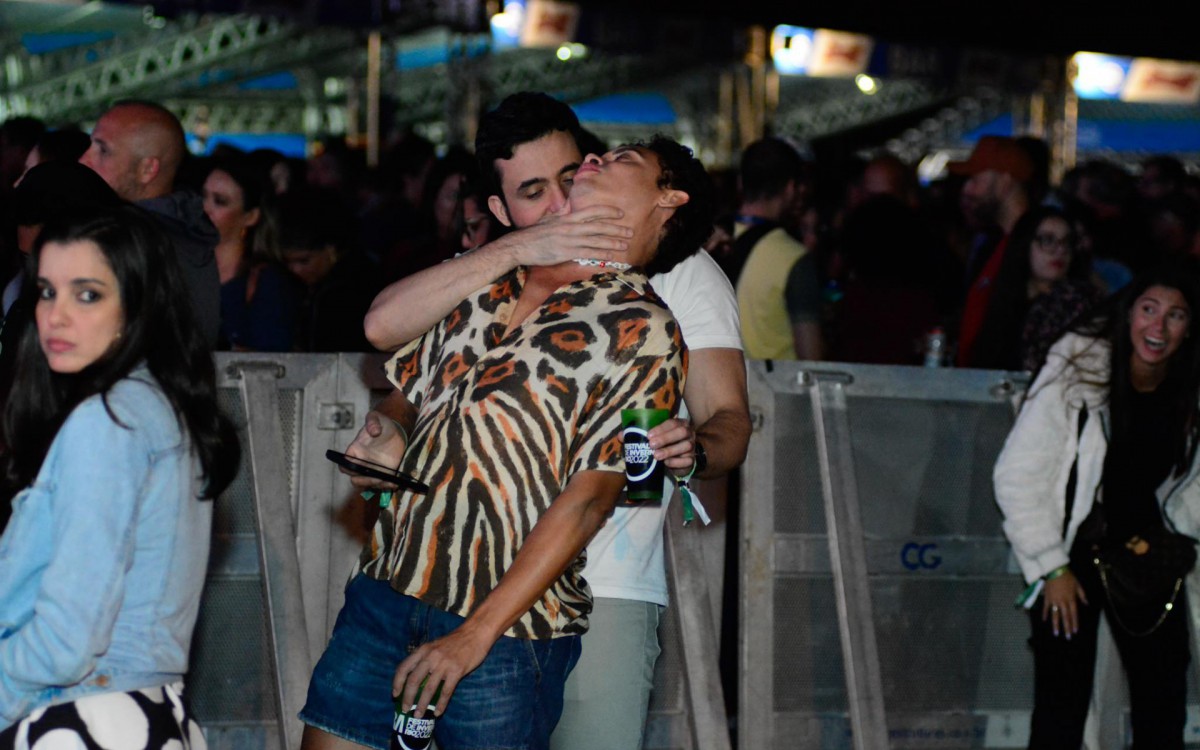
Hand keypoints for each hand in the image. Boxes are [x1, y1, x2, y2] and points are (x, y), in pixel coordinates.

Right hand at [342, 411, 406, 490]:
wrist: (396, 432)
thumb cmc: (383, 424)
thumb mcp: (377, 418)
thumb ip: (373, 421)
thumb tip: (374, 431)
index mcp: (355, 450)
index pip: (344, 464)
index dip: (348, 468)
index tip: (359, 468)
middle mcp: (361, 462)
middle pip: (355, 479)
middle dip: (364, 481)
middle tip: (377, 478)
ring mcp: (372, 470)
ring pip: (368, 484)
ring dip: (377, 485)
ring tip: (389, 482)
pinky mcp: (383, 474)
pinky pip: (381, 485)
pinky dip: (387, 486)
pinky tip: (395, 483)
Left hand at [392, 623, 494, 717]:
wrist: (475, 633)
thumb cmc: (455, 641)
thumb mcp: (434, 645)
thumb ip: (425, 658)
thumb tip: (415, 679)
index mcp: (423, 650)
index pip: (404, 667)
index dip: (397, 682)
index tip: (395, 694)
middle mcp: (431, 657)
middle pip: (414, 680)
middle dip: (407, 697)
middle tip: (405, 709)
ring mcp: (444, 664)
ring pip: (429, 689)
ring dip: (422, 704)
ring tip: (419, 715)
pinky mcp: (456, 671)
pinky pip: (446, 692)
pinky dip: (441, 704)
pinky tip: (438, 712)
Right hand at [498, 205, 632, 266]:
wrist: (520, 246)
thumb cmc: (534, 234)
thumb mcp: (550, 220)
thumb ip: (563, 215)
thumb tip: (572, 209)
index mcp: (567, 217)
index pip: (592, 211)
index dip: (607, 211)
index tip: (620, 213)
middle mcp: (570, 226)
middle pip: (598, 226)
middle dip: (616, 228)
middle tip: (630, 231)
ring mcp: (569, 240)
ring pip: (596, 240)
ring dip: (612, 242)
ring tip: (625, 245)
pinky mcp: (566, 252)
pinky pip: (587, 253)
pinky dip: (600, 254)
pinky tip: (610, 256)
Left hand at [647, 418, 696, 475]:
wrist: (676, 461)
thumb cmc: (666, 445)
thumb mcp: (661, 437)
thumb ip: (655, 435)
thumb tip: (640, 436)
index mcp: (681, 424)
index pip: (673, 423)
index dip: (661, 429)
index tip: (649, 435)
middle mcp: (689, 433)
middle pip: (682, 432)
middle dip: (665, 438)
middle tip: (652, 444)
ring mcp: (692, 446)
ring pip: (686, 446)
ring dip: (669, 451)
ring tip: (656, 455)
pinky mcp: (692, 459)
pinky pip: (687, 460)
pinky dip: (675, 462)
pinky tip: (666, 462)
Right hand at [1042, 569, 1088, 637]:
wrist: (1055, 570)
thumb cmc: (1068, 577)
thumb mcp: (1078, 585)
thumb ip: (1082, 595)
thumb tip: (1086, 604)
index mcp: (1071, 599)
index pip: (1074, 614)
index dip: (1075, 623)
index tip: (1075, 631)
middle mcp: (1063, 602)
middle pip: (1065, 616)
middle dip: (1066, 627)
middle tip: (1067, 637)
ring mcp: (1054, 600)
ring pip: (1055, 614)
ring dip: (1056, 624)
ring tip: (1056, 633)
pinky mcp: (1047, 597)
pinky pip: (1046, 607)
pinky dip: (1045, 614)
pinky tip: (1044, 621)